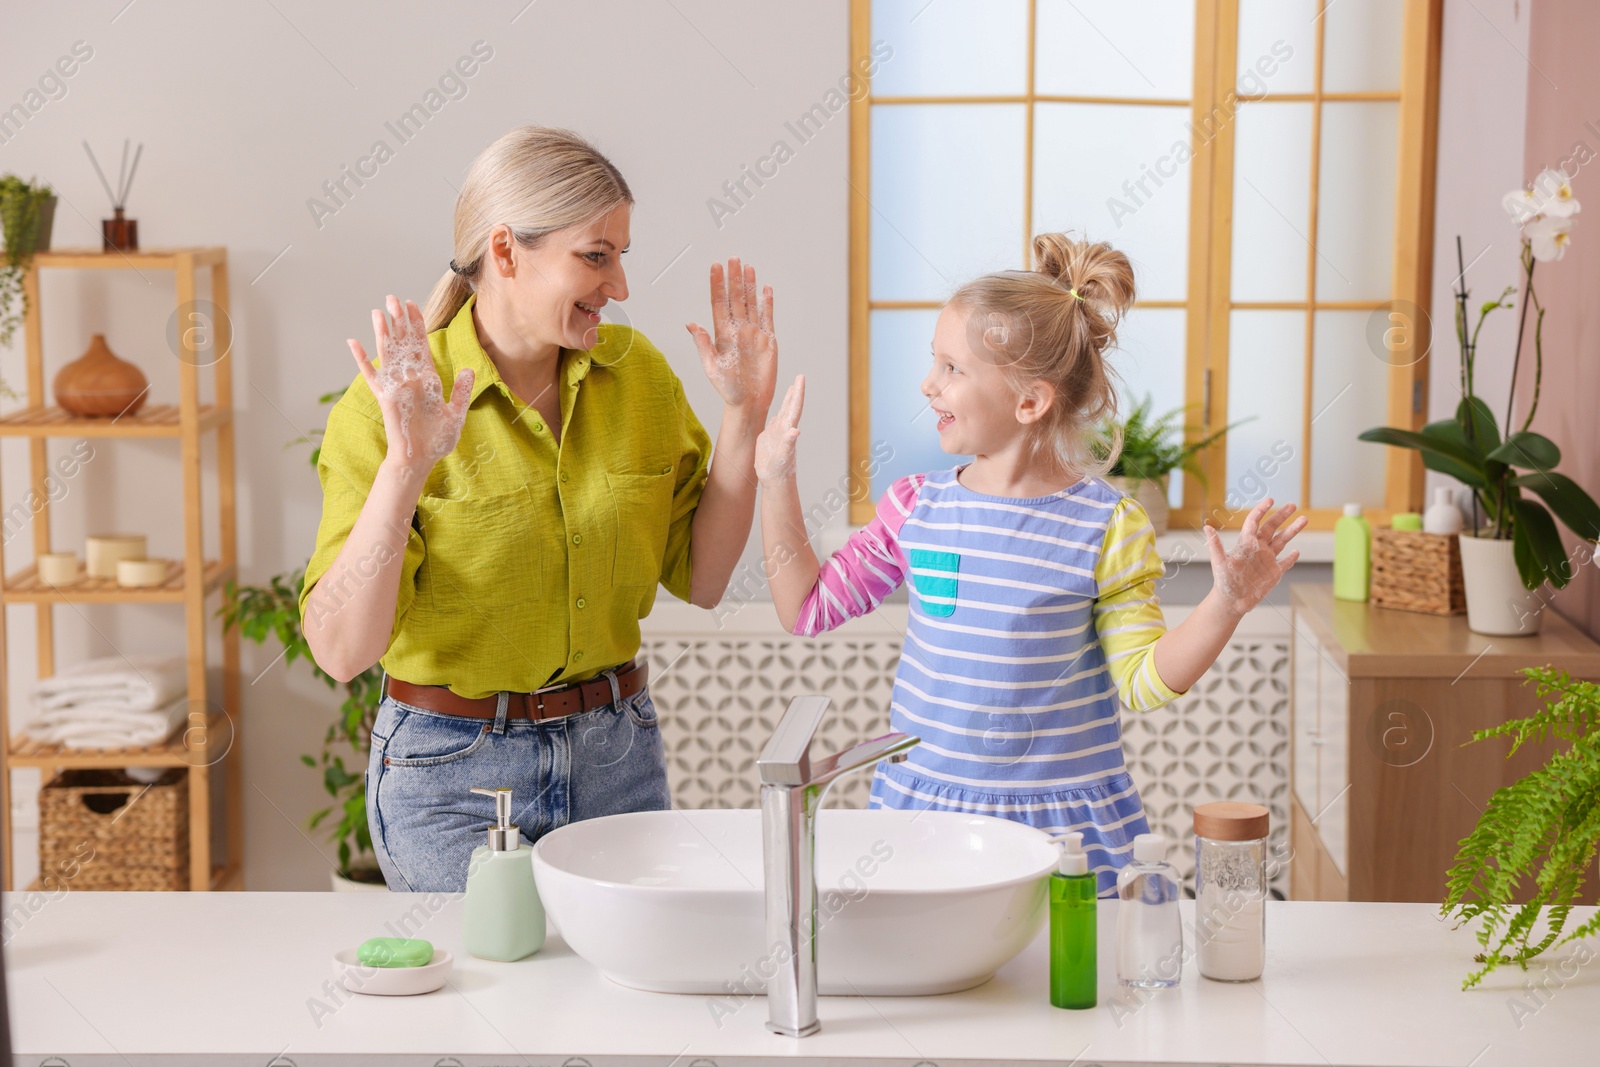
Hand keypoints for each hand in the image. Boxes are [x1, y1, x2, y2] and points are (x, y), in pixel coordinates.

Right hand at [347, 295, 472, 473]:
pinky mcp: (385, 396)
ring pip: (387, 352)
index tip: (412, 305)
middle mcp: (410, 378)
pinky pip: (371, 375)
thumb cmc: (437, 441)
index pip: (421, 345)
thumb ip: (461, 391)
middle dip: (399, 320)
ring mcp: (396, 385)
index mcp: (427, 379)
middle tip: (393, 297)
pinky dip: (362, 359)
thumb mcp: (456, 413)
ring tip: (378, 311)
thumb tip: (469, 368)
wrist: (421, 459)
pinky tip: (354, 342)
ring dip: (383, 332)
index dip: (417, 325)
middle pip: (403, 342)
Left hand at [686, 257, 776, 413]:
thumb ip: (703, 344)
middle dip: (733, 278)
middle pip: (735, 298)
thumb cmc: (728, 389)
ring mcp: (753, 333)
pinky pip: (767, 317)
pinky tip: (766, 289)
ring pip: (751, 303)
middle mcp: (737, 330)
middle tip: (732, 258)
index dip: (717, 284)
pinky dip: (767, 303)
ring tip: (747, 267)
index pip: (719, 303)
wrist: (749, 402)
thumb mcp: (711, 367)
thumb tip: (691, 324)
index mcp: (722, 334)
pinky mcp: (768, 340)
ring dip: (749, 285)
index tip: (715, 267)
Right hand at [755, 375, 804, 484]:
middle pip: (791, 406)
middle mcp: (784, 429)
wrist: (775, 480)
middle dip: (795, 391)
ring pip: (784, 412)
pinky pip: (774, 422)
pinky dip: (777, 414)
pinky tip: (777, 411)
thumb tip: (795, 431)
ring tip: (791, 387)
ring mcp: (777, 433)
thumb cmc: (779, 471)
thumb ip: (788, 444)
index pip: (794, 407)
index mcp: (788, 430)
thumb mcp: (783, 457)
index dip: (798, 392)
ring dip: (788, 400)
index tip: (801, 378)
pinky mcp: (769, 439)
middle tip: (800, 376)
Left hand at [1204, 497, 1307, 616]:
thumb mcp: (1219, 562)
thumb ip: (1215, 545)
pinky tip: (1297, 551)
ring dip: (1292, 530)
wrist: (1231, 602)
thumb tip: (1207, 527)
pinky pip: (1285, 563)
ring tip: (1304, 519)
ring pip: (1282, 541)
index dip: (1261, 510)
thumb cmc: (1223, 581)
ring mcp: (1267, 560)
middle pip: (1272, 528)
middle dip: (1282, 516)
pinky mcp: (1274, 573)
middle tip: (1292, 505)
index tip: (1270, 500)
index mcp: (1246, 543)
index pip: (1255, 522)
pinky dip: (1291, 557)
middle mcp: (1258, 549)